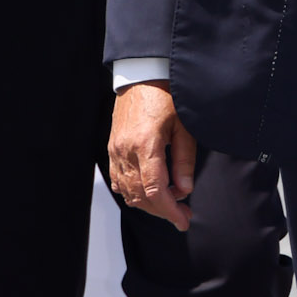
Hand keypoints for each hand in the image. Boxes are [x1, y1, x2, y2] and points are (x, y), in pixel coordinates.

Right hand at [109, 81, 196, 229]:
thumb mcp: (184, 126)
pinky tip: (149, 191)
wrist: (142, 75)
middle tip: (183, 215)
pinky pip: (118, 180)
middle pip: (140, 196)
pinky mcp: (112, 148)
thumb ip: (184, 160)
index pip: (154, 190)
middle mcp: (125, 151)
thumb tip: (185, 190)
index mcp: (145, 145)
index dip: (169, 210)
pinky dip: (133, 192)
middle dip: (162, 210)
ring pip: (127, 192)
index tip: (183, 221)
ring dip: (148, 203)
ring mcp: (115, 150)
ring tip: (170, 203)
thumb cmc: (167, 96)